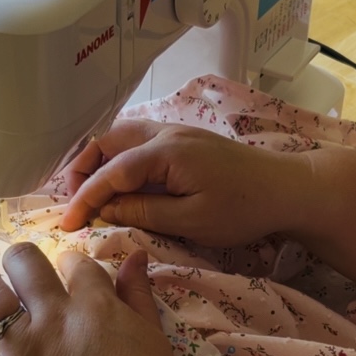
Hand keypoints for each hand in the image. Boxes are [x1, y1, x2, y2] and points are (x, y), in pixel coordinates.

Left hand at [0, 242, 182, 355]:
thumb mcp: (153, 338)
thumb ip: (138, 294)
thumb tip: (134, 256)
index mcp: (94, 305)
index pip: (75, 261)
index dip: (73, 263)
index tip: (73, 275)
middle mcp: (54, 319)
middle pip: (25, 262)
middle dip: (23, 258)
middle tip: (24, 270)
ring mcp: (24, 352)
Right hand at [60, 119, 310, 247]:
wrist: (287, 188)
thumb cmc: (243, 208)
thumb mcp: (192, 220)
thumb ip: (144, 212)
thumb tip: (105, 210)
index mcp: (166, 151)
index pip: (111, 172)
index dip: (84, 197)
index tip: (67, 223)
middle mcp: (165, 132)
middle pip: (107, 141)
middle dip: (82, 170)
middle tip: (74, 204)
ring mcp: (174, 131)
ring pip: (119, 136)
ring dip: (98, 160)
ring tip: (89, 192)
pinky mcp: (182, 139)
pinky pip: (136, 140)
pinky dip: (116, 157)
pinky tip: (117, 181)